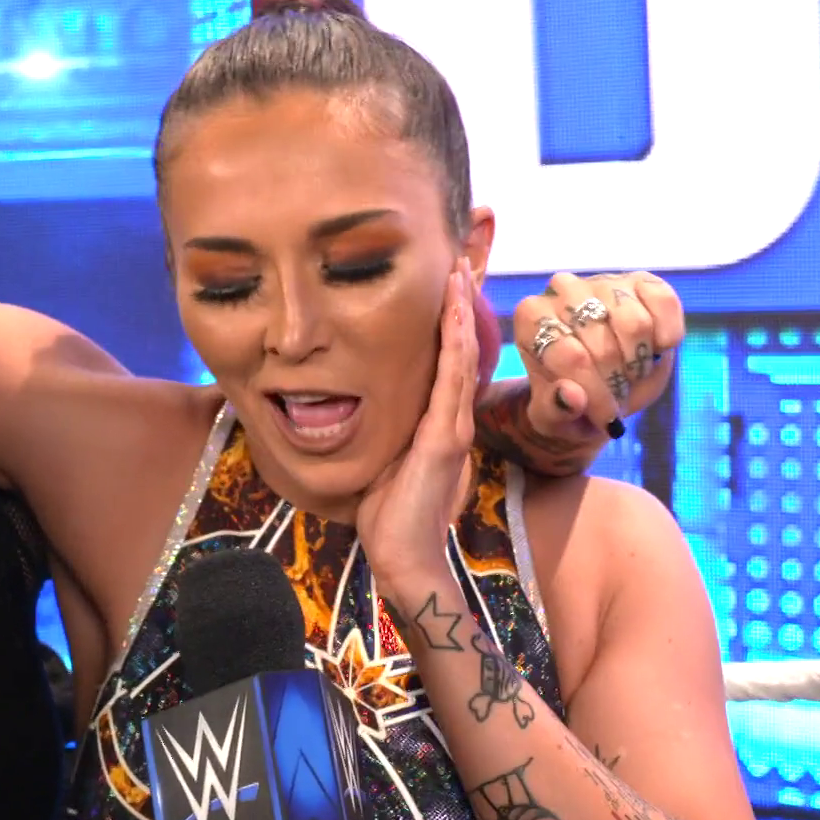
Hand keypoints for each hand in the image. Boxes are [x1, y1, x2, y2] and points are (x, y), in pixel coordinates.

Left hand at [355, 258, 480, 581]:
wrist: (403, 559)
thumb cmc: (389, 517)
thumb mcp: (383, 461)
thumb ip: (384, 433)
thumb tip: (359, 408)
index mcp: (438, 424)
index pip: (446, 362)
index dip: (448, 323)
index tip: (443, 285)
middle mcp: (452, 420)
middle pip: (460, 350)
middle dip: (459, 305)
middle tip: (458, 261)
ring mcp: (453, 428)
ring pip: (460, 356)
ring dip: (460, 312)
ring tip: (458, 271)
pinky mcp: (445, 439)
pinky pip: (452, 380)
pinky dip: (455, 343)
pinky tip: (455, 312)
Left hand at [514, 271, 684, 440]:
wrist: (601, 386)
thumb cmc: (569, 401)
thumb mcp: (554, 418)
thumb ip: (554, 410)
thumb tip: (571, 396)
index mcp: (531, 318)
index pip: (569, 356)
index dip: (594, 392)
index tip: (605, 417)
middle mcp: (563, 290)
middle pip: (603, 344)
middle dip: (616, 382)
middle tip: (616, 395)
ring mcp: (604, 282)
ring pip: (635, 325)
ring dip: (639, 362)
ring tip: (629, 375)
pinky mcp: (642, 281)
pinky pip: (664, 303)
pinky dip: (667, 334)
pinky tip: (656, 349)